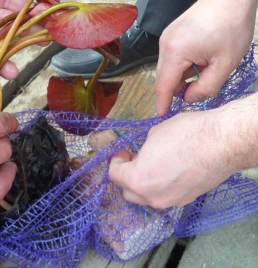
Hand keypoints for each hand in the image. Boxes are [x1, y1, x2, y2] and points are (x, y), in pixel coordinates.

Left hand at [109, 110, 239, 208]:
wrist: (222, 144)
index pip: (115, 175)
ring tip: (153, 166)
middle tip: (135, 159)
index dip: (116, 161)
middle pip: (129, 192)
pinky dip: (161, 187)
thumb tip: (143, 155)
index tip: (123, 152)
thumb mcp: (154, 135)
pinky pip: (165, 197)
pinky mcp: (186, 200)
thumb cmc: (185, 134)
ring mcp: (170, 201)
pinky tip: (170, 171)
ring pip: (147, 198)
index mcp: (137, 179)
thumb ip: (143, 151)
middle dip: (127, 176)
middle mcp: (151, 196)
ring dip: (144, 184)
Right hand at [155, 0, 256, 114]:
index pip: (164, 85)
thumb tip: (188, 98)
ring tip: (205, 70)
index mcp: (175, 52)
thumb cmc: (231, 26)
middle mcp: (165, 45)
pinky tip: (199, 61)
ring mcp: (166, 38)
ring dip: (182, 76)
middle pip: (165, 77)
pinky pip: (172, 57)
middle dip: (177, 88)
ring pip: (169, 68)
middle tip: (196, 93)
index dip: (162, 102)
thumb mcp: (225, 64)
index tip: (161, 115)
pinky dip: (182, 65)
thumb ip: (206, 87)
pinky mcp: (171, 35)